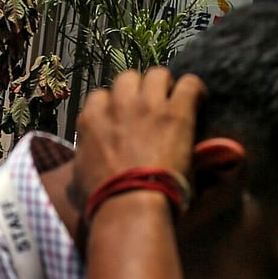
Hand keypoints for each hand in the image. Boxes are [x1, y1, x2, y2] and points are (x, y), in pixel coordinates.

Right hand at [68, 69, 205, 209]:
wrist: (129, 204)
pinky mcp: (174, 112)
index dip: (115, 105)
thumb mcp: (79, 178)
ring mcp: (146, 105)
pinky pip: (190, 84)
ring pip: (157, 74)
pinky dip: (195, 91)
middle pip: (129, 78)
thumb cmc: (103, 199)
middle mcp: (117, 105)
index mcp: (91, 119)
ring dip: (166, 86)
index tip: (125, 118)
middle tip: (152, 107)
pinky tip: (198, 102)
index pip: (101, 96)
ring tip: (175, 102)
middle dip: (140, 89)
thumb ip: (83, 163)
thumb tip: (79, 172)